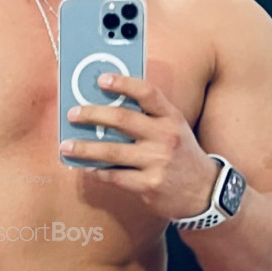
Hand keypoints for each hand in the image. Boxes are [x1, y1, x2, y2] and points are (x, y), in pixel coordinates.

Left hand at [60, 73, 220, 221]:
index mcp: (171, 118)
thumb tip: (108, 106)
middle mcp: (165, 137)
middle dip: (92, 114)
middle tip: (73, 114)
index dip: (123, 83)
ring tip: (66, 146)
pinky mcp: (149, 185)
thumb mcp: (174, 129)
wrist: (204, 191)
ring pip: (112, 151)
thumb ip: (149, 116)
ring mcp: (157, 162)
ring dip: (85, 148)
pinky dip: (98, 171)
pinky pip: (115, 176)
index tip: (101, 79)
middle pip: (122, 119)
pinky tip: (87, 168)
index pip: (147, 93)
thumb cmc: (181, 155)